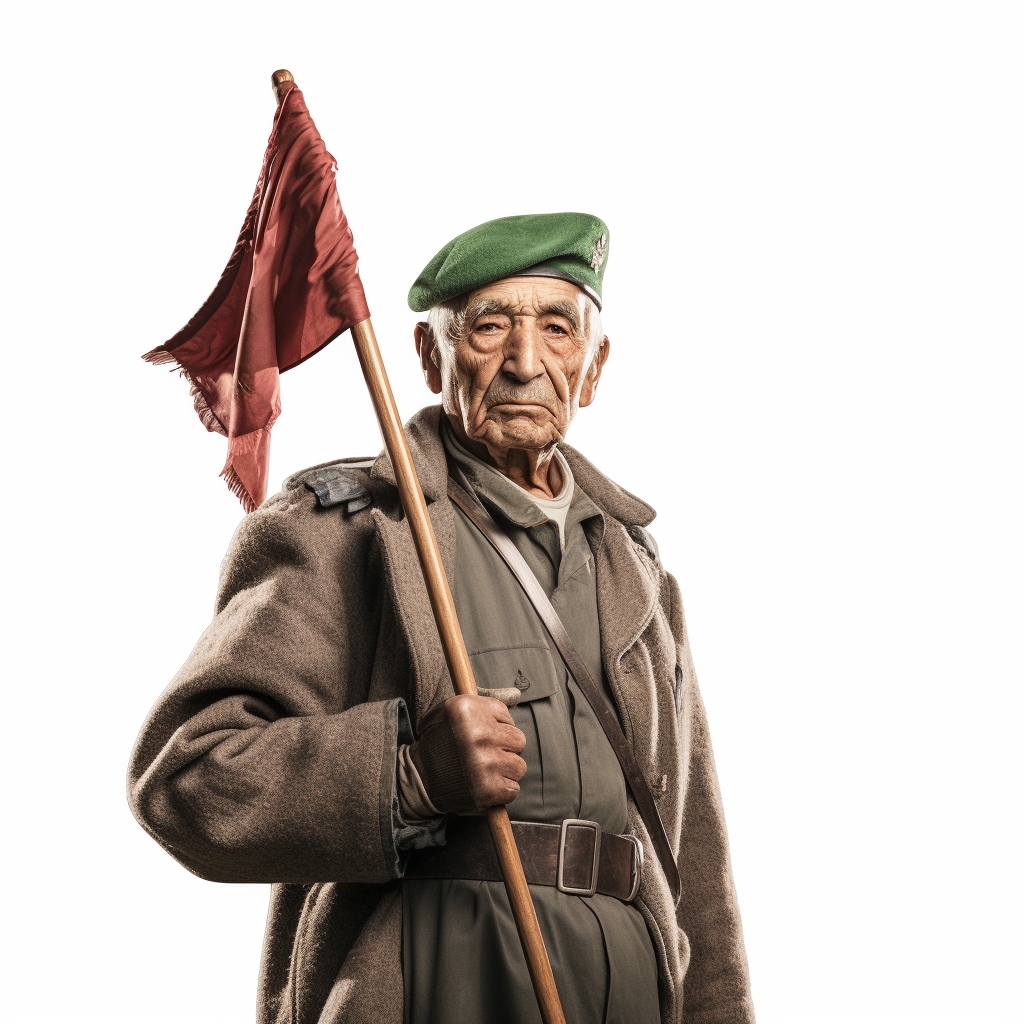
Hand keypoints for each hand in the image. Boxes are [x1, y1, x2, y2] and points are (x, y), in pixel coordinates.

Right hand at [409, 694, 526, 814]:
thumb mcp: (452, 711)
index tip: (482, 735)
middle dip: (506, 748)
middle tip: (486, 754)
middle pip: (518, 740)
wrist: (419, 778)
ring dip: (505, 770)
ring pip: (519, 766)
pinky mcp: (488, 789)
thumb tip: (517, 694)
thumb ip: (484, 702)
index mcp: (467, 710)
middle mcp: (477, 734)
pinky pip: (513, 789)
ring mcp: (484, 763)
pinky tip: (485, 785)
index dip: (497, 728)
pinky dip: (502, 790)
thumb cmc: (440, 742)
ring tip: (485, 770)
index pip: (507, 716)